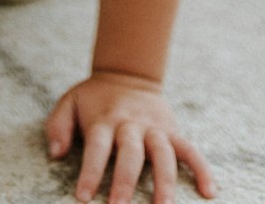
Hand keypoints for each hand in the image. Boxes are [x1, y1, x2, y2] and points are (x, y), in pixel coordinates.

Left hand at [45, 72, 215, 203]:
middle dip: (125, 180)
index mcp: (104, 119)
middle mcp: (130, 124)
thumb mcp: (69, 102)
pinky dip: (201, 168)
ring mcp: (154, 127)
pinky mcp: (172, 131)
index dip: (91, 172)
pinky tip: (208, 192)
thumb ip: (58, 126)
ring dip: (164, 181)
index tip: (84, 197)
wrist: (126, 72)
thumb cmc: (94, 98)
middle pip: (130, 152)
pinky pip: (190, 150)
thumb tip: (55, 153)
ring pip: (163, 153)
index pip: (97, 147)